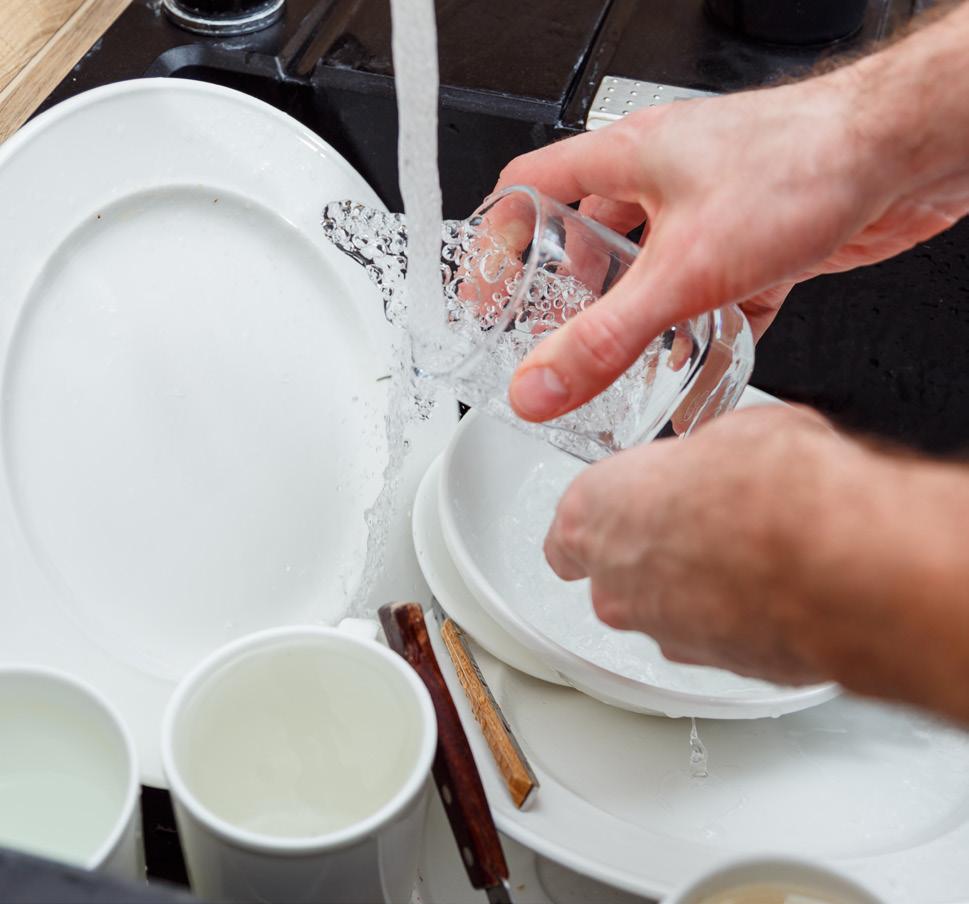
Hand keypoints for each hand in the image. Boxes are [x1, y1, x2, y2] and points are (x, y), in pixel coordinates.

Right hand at [497, 62, 968, 422]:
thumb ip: (603, 338)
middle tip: (558, 347)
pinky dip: (701, 330)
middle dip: (572, 299)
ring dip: (639, 320)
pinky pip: (708, 291)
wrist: (902, 157)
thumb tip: (540, 383)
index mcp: (623, 162)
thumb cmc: (802, 167)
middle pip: (589, 242)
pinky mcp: (753, 241)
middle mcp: (661, 181)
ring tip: (626, 366)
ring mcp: (708, 209)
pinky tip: (705, 361)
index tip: (486, 295)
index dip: (497, 242)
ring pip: (650, 271)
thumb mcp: (680, 272)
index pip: (527, 191)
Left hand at [544, 404, 848, 684]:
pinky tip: (777, 588)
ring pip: (665, 611)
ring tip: (754, 554)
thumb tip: (729, 454)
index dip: (604, 519)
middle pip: (617, 573)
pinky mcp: (713, 668)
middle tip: (707, 523)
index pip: (568, 529)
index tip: (625, 510)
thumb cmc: (773, 490)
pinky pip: (714, 637)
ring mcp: (661, 632)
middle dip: (656, 554)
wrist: (838, 562)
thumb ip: (707, 458)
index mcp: (596, 512)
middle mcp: (616, 583)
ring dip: (698, 589)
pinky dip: (738, 619)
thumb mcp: (735, 433)